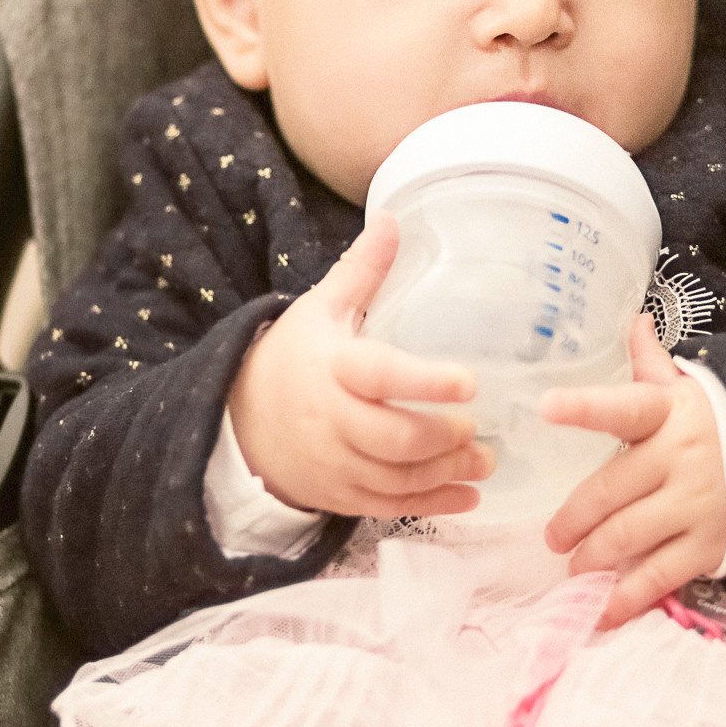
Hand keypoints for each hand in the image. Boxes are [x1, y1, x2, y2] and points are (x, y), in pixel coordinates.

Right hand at [227, 212, 494, 516]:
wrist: (241, 421)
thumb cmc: (293, 358)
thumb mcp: (320, 309)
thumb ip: (361, 271)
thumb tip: (394, 220)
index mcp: (332, 367)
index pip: (380, 376)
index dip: (425, 381)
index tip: (470, 382)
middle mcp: (331, 420)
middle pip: (393, 438)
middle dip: (442, 438)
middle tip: (477, 428)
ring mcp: (334, 463)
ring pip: (395, 478)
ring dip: (446, 473)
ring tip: (485, 460)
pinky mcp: (340, 495)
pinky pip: (389, 507)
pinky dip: (432, 506)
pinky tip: (468, 497)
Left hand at [540, 316, 725, 627]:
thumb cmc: (724, 423)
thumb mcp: (691, 389)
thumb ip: (652, 364)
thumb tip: (633, 320)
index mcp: (668, 415)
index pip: (621, 407)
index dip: (584, 406)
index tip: (547, 406)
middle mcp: (679, 459)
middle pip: (609, 491)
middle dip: (572, 518)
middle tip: (553, 536)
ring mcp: (694, 506)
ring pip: (626, 536)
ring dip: (590, 557)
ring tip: (573, 566)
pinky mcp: (709, 546)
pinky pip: (659, 576)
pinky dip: (625, 598)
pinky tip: (600, 611)